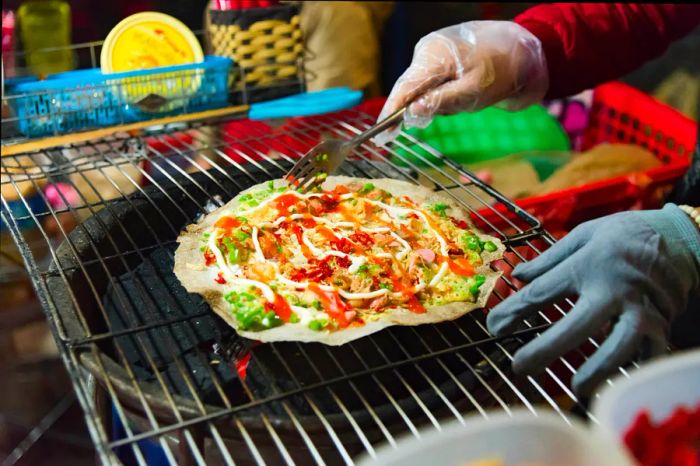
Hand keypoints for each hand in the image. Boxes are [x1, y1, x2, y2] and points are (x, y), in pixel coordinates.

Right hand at [375, 20, 547, 145]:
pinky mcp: (441, 56)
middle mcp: (427, 51)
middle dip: (420, 109)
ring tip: (467, 98)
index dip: (391, 113)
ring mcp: (433, 51)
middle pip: (410, 88)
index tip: (380, 136)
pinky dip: (442, 93)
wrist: (524, 48)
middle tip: (441, 117)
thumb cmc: (501, 71)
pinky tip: (464, 92)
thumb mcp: (472, 93)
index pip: (403, 88)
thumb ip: (440, 102)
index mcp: (433, 56)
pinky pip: (433, 81)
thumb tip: (410, 113)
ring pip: (422, 87)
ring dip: (436, 101)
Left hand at [486, 205, 699, 395]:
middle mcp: (613, 289)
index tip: (493, 327)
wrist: (679, 238)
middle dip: (545, 349)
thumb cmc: (623, 235)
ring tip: (575, 388)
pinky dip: (633, 370)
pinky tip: (615, 384)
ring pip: (618, 346)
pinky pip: (648, 354)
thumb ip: (549, 259)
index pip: (542, 293)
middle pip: (576, 325)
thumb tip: (516, 275)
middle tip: (519, 367)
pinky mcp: (661, 325)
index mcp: (588, 265)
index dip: (513, 312)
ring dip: (597, 370)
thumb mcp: (583, 235)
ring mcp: (640, 310)